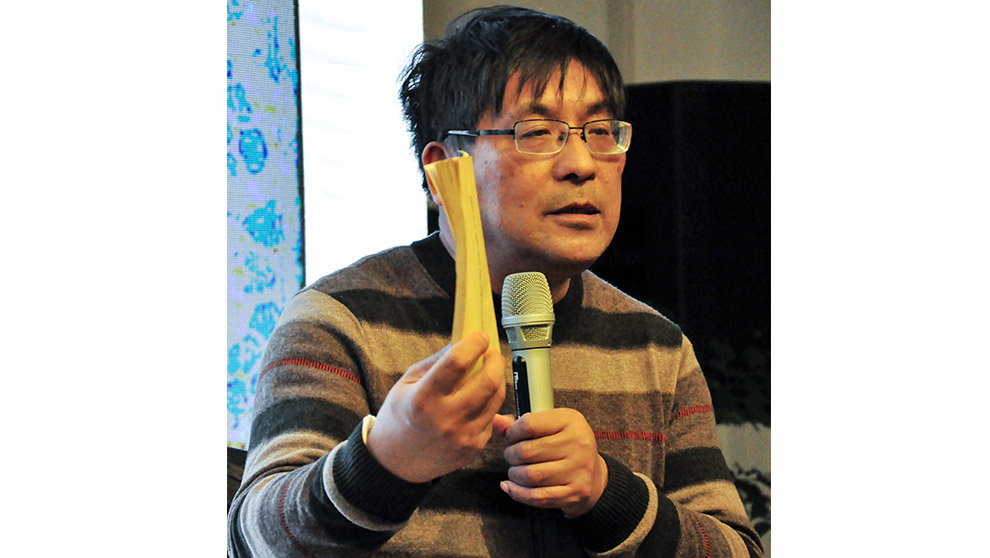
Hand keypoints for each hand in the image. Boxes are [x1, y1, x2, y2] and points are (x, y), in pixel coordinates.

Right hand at [366, 331, 505, 483]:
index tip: (480, 336)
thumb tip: (462, 340)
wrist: (395, 462)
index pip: (458, 362)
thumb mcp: (407, 382)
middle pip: (487, 380)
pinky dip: (490, 402)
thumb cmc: (400, 416)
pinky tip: (480, 397)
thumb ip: (436, 362)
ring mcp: (462, 436)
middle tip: (492, 353)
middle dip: (495, 360)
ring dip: (497, 379)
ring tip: (490, 370)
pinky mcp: (473, 447)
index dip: (474, 343)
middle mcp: (446, 418)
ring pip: (496, 398)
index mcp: (424, 398)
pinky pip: (492, 416)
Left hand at [493, 408, 607, 516]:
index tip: (510, 438)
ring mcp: (578, 469)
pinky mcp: (575, 493)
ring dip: (514, 475)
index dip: (512, 433)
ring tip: (515, 471)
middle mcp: (578, 443)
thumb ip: (520, 423)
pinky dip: (517, 493)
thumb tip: (496, 421)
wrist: (595, 476)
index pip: (529, 424)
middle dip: (511, 455)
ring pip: (530, 476)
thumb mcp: (548, 426)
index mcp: (570, 420)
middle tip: (511, 457)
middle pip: (527, 451)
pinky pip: (537, 496)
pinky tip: (510, 487)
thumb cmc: (564, 446)